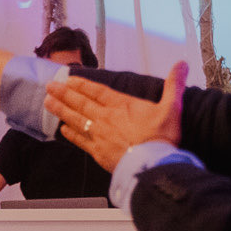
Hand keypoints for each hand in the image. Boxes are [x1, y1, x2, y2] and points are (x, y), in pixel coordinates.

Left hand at [44, 61, 186, 171]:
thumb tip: (182, 64)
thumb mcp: (172, 107)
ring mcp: (99, 135)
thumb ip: (174, 84)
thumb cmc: (161, 138)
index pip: (97, 91)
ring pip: (75, 119)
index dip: (82, 83)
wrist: (152, 166)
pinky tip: (62, 130)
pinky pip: (79, 140)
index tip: (69, 78)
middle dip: (63, 93)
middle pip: (80, 103)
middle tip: (49, 87)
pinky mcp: (98, 152)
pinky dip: (70, 134)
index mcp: (122, 105)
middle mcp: (106, 118)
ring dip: (61, 110)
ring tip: (47, 102)